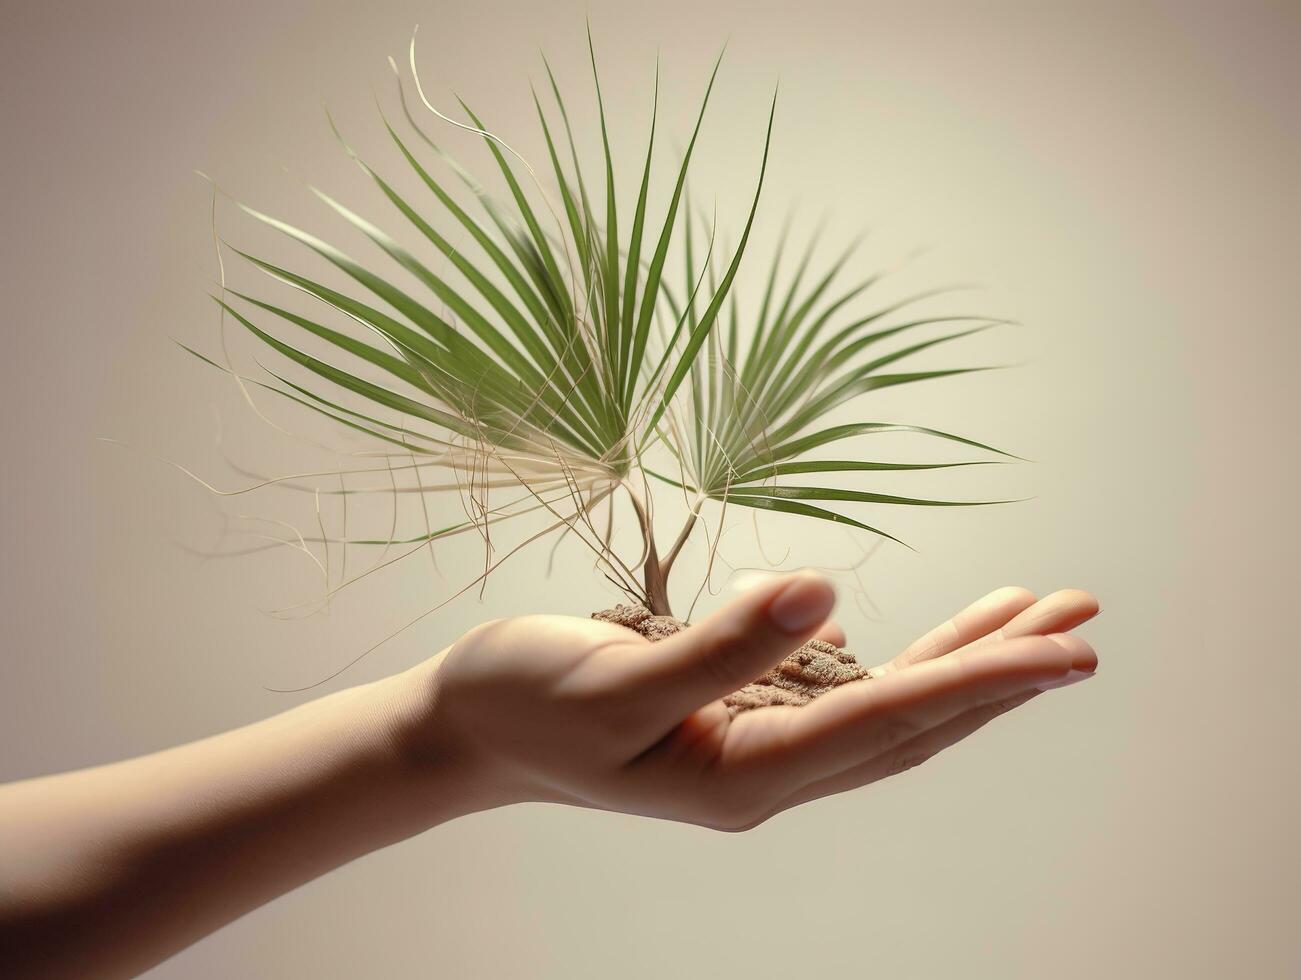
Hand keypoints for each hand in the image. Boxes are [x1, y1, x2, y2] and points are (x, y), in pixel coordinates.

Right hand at [397, 575, 1098, 830]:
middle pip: (913, 724)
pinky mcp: (740, 716)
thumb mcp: (610, 681)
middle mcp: (767, 772)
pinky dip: (901, 663)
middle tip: (1084, 624)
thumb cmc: (522, 704)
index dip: (981, 681)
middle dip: (1002, 675)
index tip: (1065, 650)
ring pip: (889, 711)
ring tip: (1035, 614)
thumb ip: (719, 646)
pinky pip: (844, 694)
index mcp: (744, 775)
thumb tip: (826, 591)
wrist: (466, 731)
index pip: (889, 722)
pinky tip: (927, 634)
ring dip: (965, 665)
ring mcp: (757, 747)